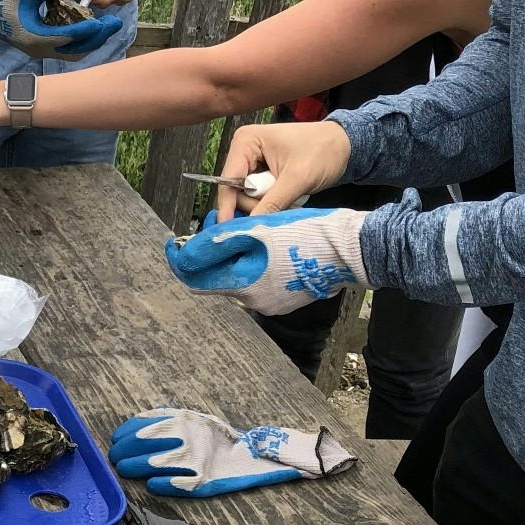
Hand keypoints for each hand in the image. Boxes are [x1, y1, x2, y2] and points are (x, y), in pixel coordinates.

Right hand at [0, 0, 122, 59]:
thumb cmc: (4, 2)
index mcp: (37, 38)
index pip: (69, 37)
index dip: (88, 30)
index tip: (104, 22)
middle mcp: (41, 49)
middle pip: (76, 50)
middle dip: (97, 38)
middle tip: (115, 24)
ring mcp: (42, 50)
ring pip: (73, 52)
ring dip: (91, 42)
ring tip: (107, 29)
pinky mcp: (42, 47)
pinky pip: (67, 49)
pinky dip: (81, 42)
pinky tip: (91, 31)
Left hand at [108, 409, 354, 497]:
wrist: (257, 456)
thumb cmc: (220, 438)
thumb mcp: (196, 420)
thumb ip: (170, 419)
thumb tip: (138, 421)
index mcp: (185, 420)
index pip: (144, 425)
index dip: (125, 433)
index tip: (115, 440)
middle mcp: (189, 438)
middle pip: (143, 446)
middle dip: (123, 452)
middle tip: (116, 458)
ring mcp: (195, 461)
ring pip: (152, 466)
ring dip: (133, 468)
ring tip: (125, 471)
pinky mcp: (202, 483)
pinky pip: (171, 485)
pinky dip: (157, 484)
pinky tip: (150, 484)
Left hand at [165, 205, 369, 314]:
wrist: (350, 249)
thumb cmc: (306, 236)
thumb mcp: (258, 231)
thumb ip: (219, 243)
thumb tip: (187, 251)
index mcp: (244, 287)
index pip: (197, 279)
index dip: (181, 260)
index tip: (174, 243)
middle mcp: (254, 301)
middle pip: (218, 275)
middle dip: (210, 250)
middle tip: (214, 222)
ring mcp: (272, 302)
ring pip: (238, 275)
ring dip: (233, 253)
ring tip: (241, 227)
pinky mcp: (286, 296)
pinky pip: (259, 278)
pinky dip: (253, 260)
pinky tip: (263, 242)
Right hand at [216, 121, 351, 220]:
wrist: (346, 146)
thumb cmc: (323, 151)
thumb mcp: (297, 179)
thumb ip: (272, 202)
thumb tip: (251, 226)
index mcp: (246, 141)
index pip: (228, 179)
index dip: (228, 205)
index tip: (227, 229)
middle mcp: (244, 151)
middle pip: (237, 191)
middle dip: (258, 202)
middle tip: (284, 201)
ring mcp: (253, 163)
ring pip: (249, 197)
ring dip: (268, 203)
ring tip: (292, 197)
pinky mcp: (263, 173)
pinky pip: (260, 196)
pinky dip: (273, 202)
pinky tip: (289, 197)